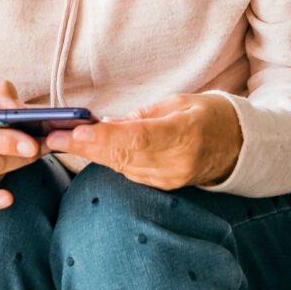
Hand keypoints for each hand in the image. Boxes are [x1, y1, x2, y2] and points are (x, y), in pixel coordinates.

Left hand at [45, 94, 242, 189]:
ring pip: (120, 166)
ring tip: (58, 139)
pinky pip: (128, 171)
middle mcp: (176, 163)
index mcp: (184, 134)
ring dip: (88, 154)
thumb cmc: (209, 115)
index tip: (77, 131)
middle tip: (52, 136)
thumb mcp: (179, 102)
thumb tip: (105, 124)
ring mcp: (169, 179)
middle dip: (84, 146)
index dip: (105, 136)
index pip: (138, 138)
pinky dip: (106, 159)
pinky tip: (85, 149)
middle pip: (122, 156)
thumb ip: (142, 116)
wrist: (239, 146)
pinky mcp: (163, 186)